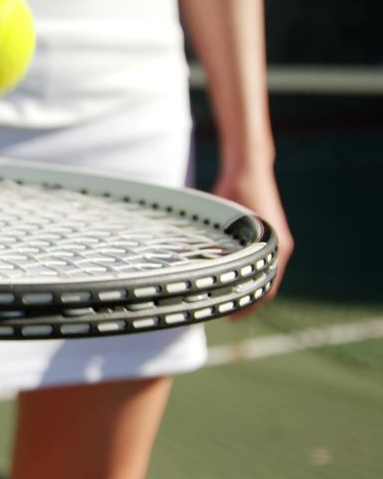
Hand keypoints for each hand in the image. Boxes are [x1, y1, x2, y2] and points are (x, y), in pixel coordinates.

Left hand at [211, 162, 293, 318]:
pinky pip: (263, 263)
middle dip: (248, 302)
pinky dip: (251, 275)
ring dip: (249, 289)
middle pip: (267, 286)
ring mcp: (277, 241)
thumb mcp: (224, 222)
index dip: (248, 305)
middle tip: (225, 313)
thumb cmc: (234, 192)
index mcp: (273, 246)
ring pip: (265, 275)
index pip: (266, 289)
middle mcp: (279, 247)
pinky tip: (232, 278)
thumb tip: (206, 269)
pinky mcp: (270, 236)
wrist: (247, 169)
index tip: (230, 316)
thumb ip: (219, 246)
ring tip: (227, 300)